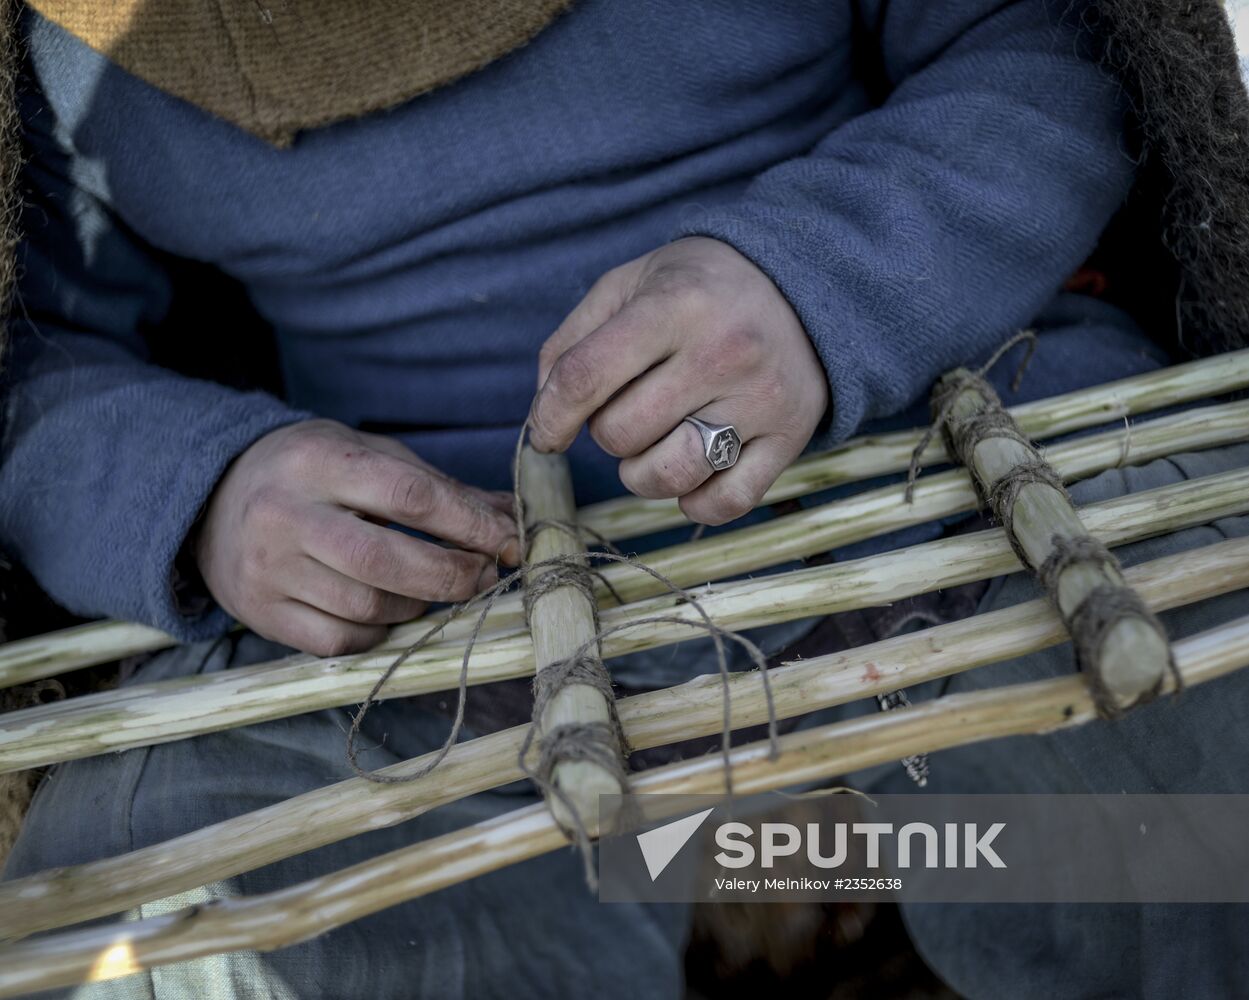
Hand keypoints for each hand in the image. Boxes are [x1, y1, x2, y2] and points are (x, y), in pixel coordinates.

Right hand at [196, 419, 519, 655]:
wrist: (211, 497)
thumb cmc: (310, 472)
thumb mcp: (368, 456)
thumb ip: (438, 487)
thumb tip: (512, 517)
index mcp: (319, 462)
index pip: (409, 496)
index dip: (470, 523)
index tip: (509, 539)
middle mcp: (286, 515)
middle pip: (387, 561)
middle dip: (452, 574)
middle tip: (484, 575)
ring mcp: (268, 569)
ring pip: (367, 607)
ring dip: (418, 605)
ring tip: (432, 588)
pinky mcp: (261, 613)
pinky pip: (338, 641)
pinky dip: (377, 633)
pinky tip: (387, 612)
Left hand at [530, 237, 828, 523]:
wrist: (802, 285)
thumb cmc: (698, 289)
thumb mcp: (629, 285)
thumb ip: (572, 342)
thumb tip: (544, 415)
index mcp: (675, 305)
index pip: (585, 377)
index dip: (550, 416)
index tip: (546, 433)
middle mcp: (723, 352)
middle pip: (621, 433)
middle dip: (606, 432)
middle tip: (629, 409)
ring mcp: (761, 400)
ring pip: (668, 476)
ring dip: (642, 473)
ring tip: (655, 443)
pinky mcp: (790, 438)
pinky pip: (725, 502)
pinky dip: (694, 502)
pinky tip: (690, 472)